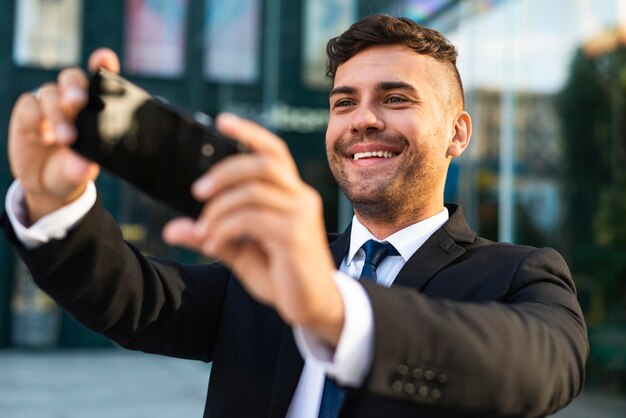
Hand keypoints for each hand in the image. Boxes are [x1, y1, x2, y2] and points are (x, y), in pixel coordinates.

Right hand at [7, 49, 118, 222]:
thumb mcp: (80, 173)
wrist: (48, 184)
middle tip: (78, 102)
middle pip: (72, 78)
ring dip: (57, 114)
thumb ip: (81, 168)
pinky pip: (29, 105)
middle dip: (75, 87)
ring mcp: (49, 104)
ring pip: (51, 93)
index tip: (105, 59)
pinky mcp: (28, 112)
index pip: (101, 80)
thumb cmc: (73, 170)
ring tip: (65, 139)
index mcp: (94, 108)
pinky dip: (36, 118)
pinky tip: (43, 136)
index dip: (103, 65)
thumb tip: (84, 167)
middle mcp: (72, 101)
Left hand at [163, 114, 344, 345]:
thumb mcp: (240, 252)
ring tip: (204, 229)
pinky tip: (214, 241)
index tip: (222, 121)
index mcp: (291, 195)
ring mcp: (300, 215)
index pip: (274, 152)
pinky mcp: (295, 234)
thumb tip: (173, 229)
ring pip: (253, 191)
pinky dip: (225, 226)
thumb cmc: (281, 275)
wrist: (312, 307)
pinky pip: (251, 218)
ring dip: (220, 208)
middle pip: (263, 163)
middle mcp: (301, 197)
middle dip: (225, 171)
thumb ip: (212, 235)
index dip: (249, 133)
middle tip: (197, 190)